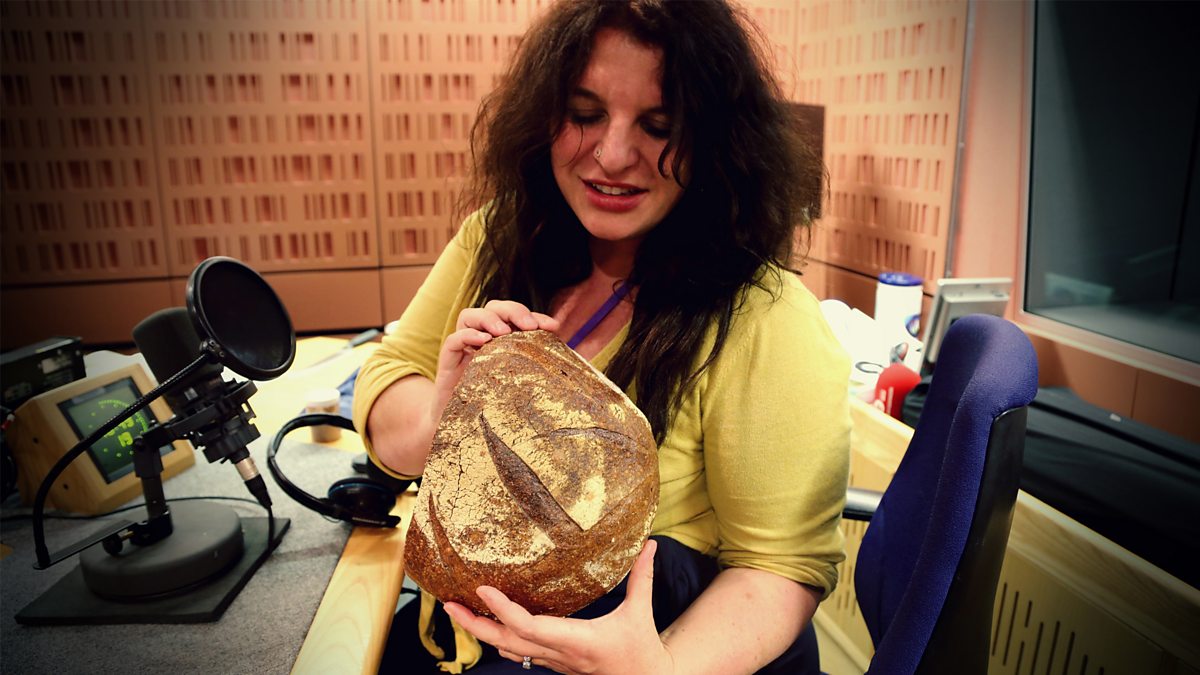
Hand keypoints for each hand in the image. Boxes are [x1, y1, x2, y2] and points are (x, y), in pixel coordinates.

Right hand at [432, 300, 558, 422]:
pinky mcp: (447, 362)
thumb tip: (564, 355)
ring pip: (469, 316)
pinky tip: (484, 340)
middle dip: (514, 311)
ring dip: (490, 318)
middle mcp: (481, 339)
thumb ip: (535, 367)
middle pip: (493, 308)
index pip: (516, 317)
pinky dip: (468, 335)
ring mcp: (463, 349)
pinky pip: (453, 340)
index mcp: (500, 340)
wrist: (463, 431)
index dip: (535, 316)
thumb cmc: (494, 406)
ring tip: (504, 331)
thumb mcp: (519, 385)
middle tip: (529, 325)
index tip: (553, 326)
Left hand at [443, 540, 673, 674]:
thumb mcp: (641, 611)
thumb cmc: (642, 649)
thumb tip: (650, 543)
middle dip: (474, 624)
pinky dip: (498, 638)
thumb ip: (642, 576)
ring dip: (481, 632)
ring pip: (508, 650)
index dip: (503, 610)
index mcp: (576, 640)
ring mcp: (553, 662)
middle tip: (448, 604)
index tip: (482, 589)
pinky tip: (487, 625)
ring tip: (457, 610)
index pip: (529, 627)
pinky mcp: (554, 663)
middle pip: (506, 642)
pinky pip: (518, 652)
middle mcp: (559, 654)